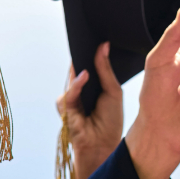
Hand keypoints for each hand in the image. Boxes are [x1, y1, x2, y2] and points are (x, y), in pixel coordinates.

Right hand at [57, 42, 123, 178]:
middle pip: (78, 68)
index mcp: (92, 86)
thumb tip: (103, 46)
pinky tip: (84, 75)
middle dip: (82, 53)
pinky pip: (70, 93)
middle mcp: (79, 91)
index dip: (90, 50)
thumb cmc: (110, 120)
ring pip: (72, 78)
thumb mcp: (113, 91)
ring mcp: (71, 99)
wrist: (104, 145)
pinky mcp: (66, 109)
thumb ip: (105, 70)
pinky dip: (76, 85)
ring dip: (79, 66)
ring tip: (86, 49)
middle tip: (88, 35)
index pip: (88, 64)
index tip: (95, 33)